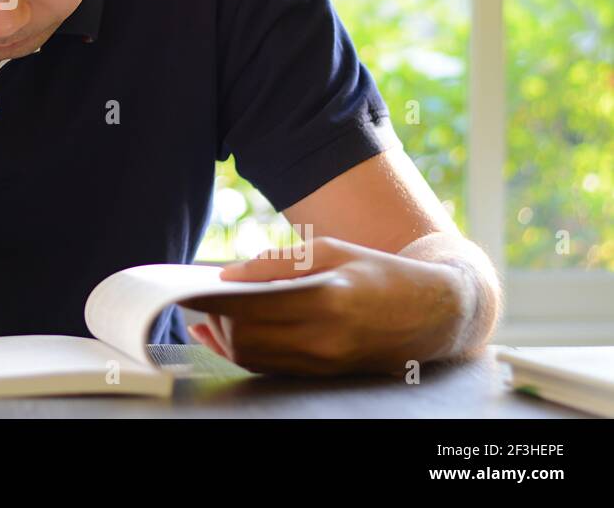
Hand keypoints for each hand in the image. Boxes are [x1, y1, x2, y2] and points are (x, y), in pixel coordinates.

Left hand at [181, 236, 471, 376]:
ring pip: (254, 358)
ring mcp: (323, 363)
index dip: (216, 301)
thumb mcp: (332, 251)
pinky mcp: (322, 373)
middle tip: (203, 297)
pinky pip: (269, 367)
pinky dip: (242, 351)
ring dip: (225, 337)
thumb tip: (228, 273)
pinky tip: (225, 333)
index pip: (253, 309)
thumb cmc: (380, 273)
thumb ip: (276, 263)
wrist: (434, 312)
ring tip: (210, 314)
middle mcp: (324, 341)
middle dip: (218, 320)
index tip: (192, 288)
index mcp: (327, 303)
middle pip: (246, 339)